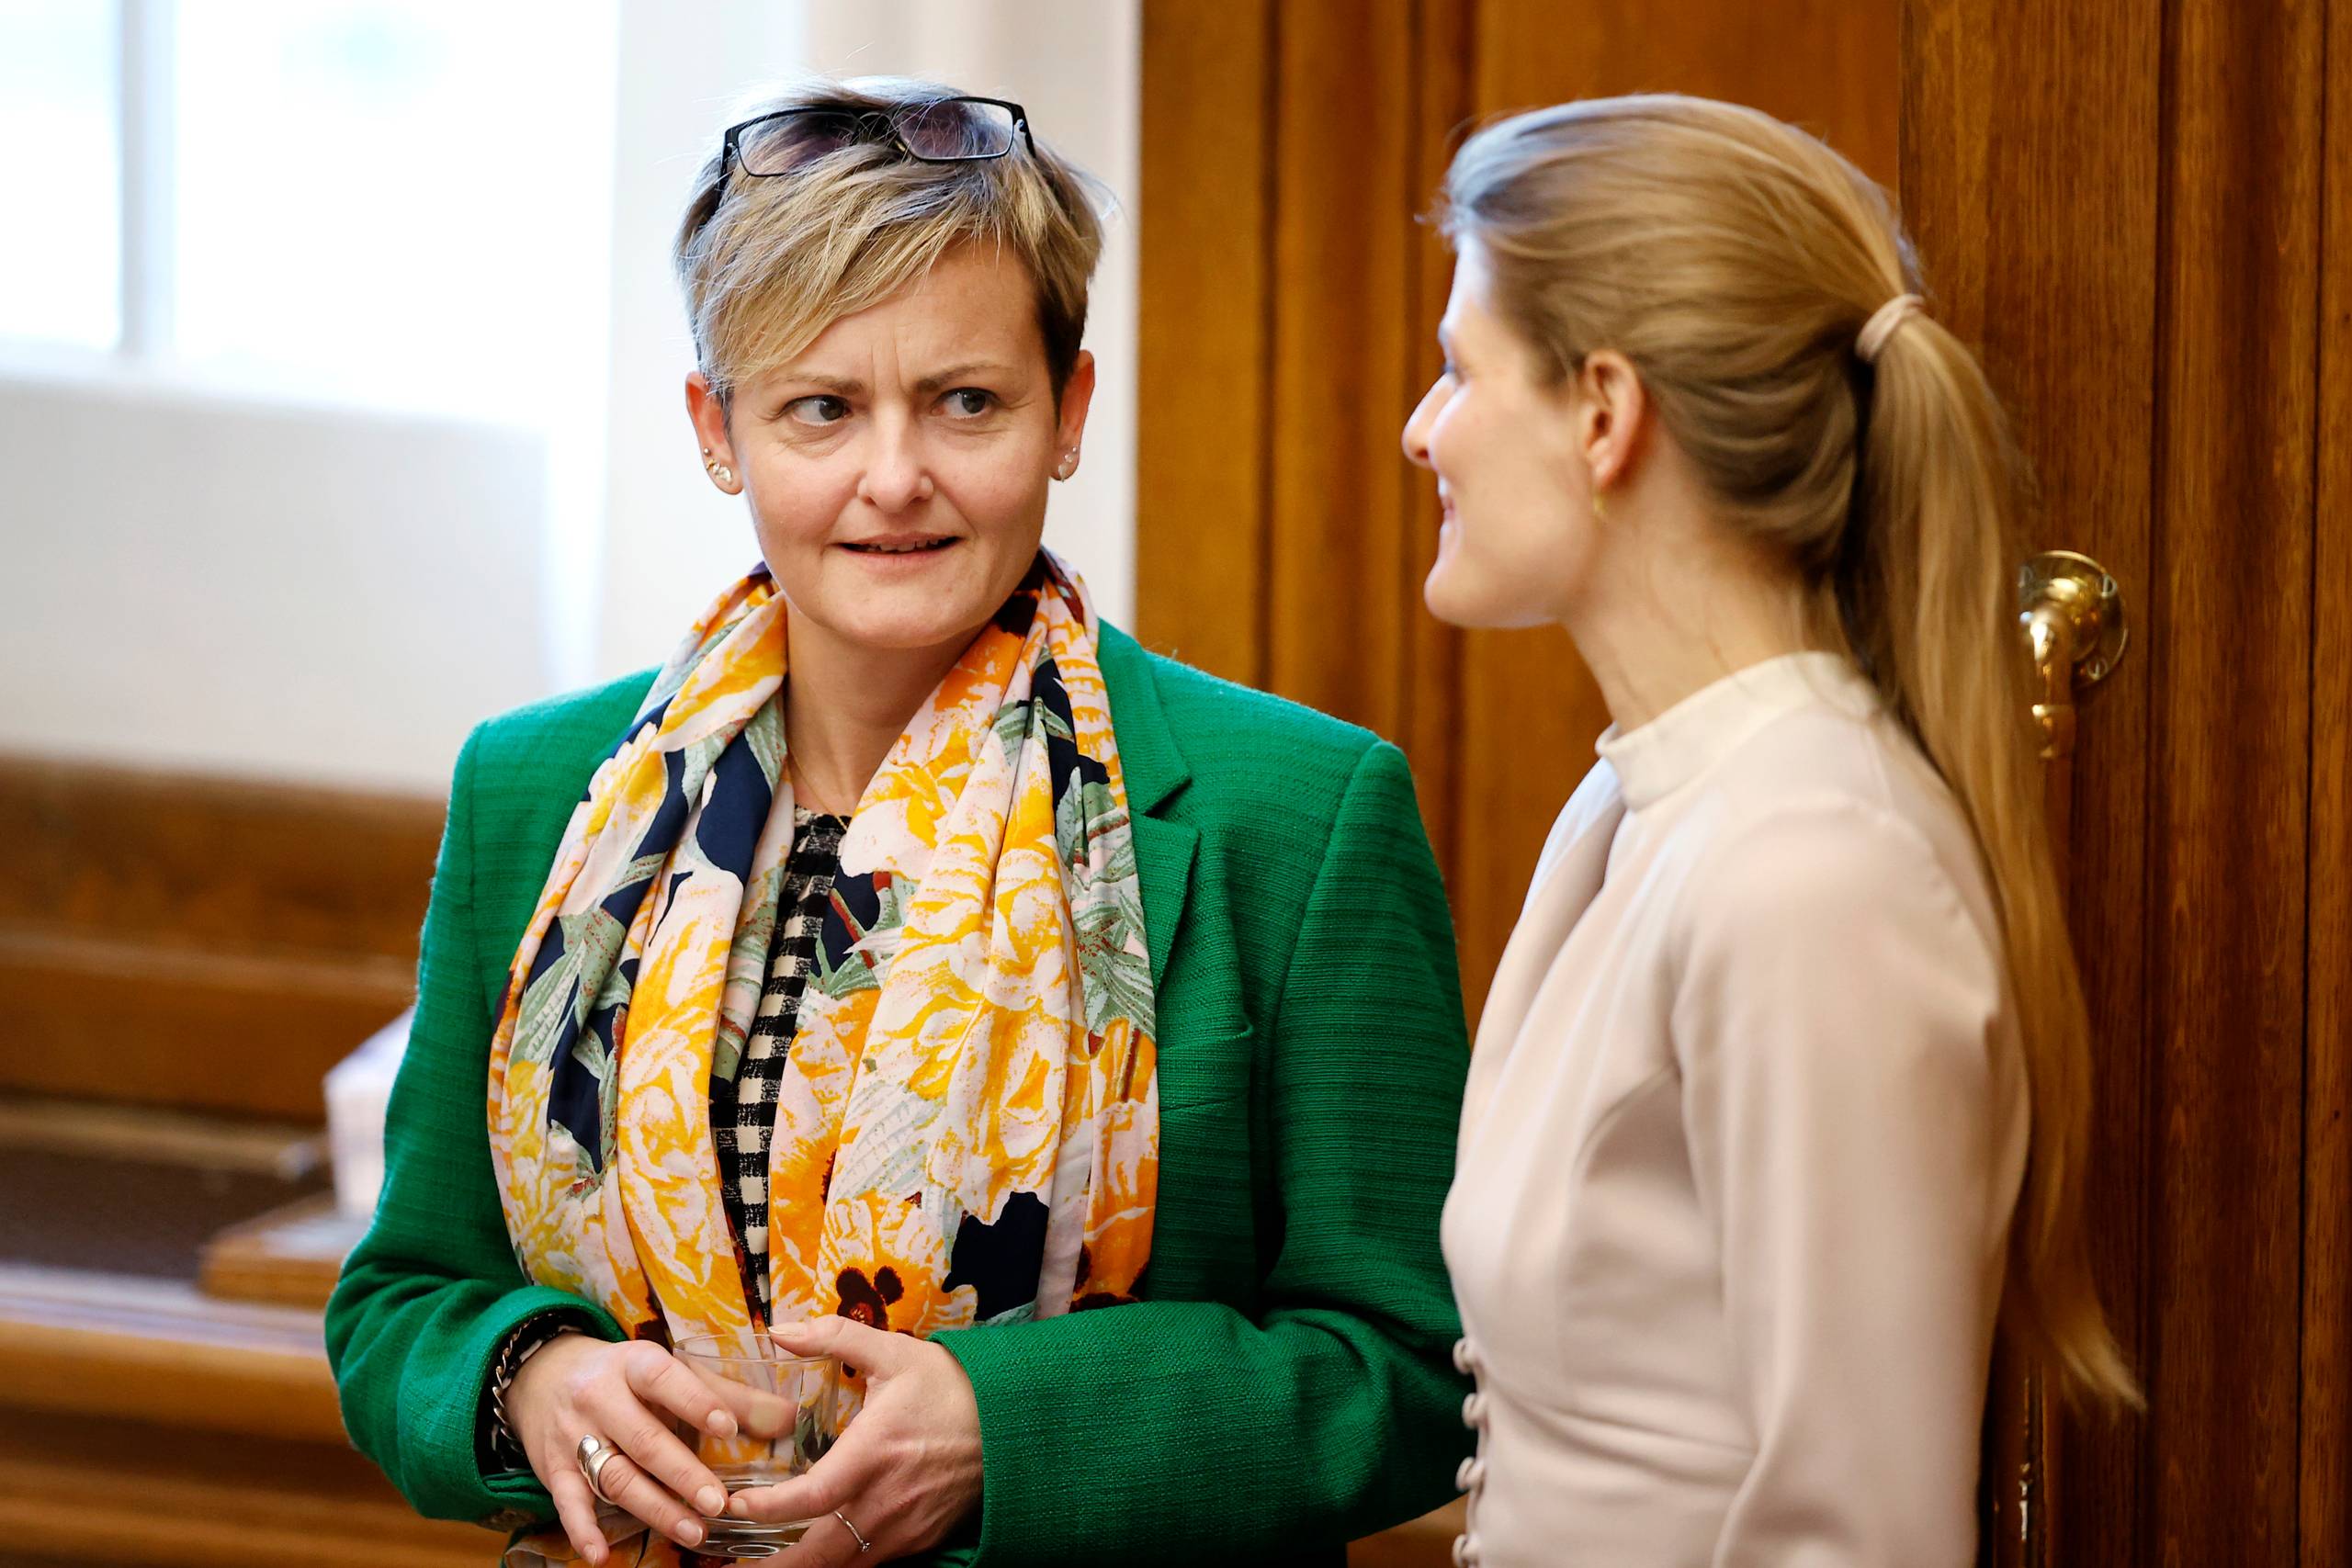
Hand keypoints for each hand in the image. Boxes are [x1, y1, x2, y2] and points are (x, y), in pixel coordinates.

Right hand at [505, 1333, 740, 1563]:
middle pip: (643, 1440)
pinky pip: (567, 1502)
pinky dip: (583, 1530)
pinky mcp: (553, 1468)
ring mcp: (574, 1436)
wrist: (545, 1375)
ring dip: (655, 1508)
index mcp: (634, 1365)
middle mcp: (599, 1398)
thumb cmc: (626, 1377)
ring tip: (694, 1532)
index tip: (729, 1428)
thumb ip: (728, 1394)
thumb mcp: (670, 1370)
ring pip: (615, 1476)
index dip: (696, 1403)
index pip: (665, 1380)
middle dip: (682, 1473)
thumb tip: (788, 1418)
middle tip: (719, 1502)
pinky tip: (601, 1556)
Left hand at [727, 1316, 984, 1563]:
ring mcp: (906, 1527)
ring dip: (808, 1567)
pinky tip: (823, 1553)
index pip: (808, 1499)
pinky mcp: (922, 1539)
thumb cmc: (952, 1387)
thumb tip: (779, 1330)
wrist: (1014, 1422)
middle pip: (819, 1555)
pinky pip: (873, 1562)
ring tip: (772, 1567)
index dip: (765, 1510)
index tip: (734, 1506)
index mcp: (873, 1454)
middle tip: (735, 1567)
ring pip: (845, 1565)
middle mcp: (886, 1500)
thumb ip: (834, 1337)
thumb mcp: (895, 1352)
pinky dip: (843, 1563)